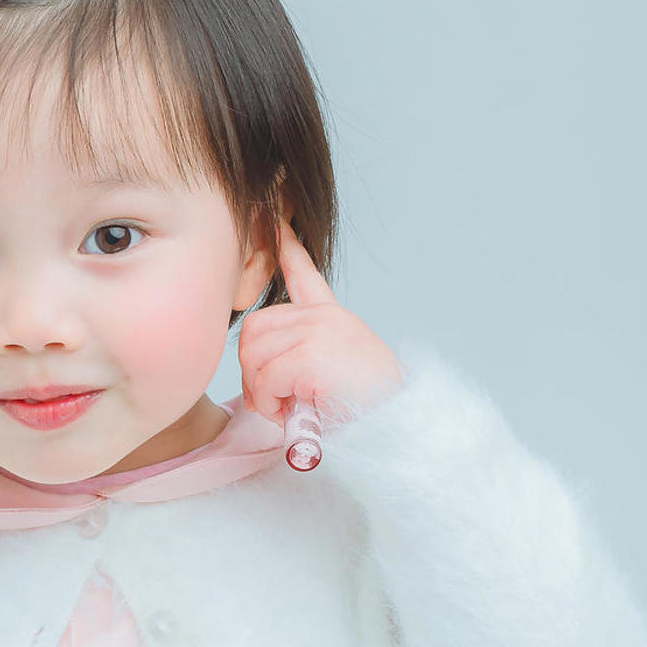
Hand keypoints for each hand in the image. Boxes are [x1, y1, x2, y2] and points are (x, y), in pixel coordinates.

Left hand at [237, 222, 404, 428]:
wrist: (396, 421)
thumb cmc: (366, 406)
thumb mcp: (336, 370)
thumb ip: (301, 359)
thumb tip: (256, 379)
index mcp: (332, 318)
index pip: (304, 274)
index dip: (287, 249)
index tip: (278, 225)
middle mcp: (323, 318)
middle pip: (253, 328)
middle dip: (250, 367)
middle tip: (267, 398)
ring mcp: (316, 332)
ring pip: (252, 355)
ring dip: (258, 391)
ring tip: (283, 408)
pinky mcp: (309, 355)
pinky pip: (264, 379)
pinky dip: (267, 404)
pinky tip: (288, 413)